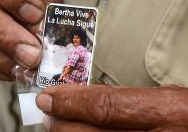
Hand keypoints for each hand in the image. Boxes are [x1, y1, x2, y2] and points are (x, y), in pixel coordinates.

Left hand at [36, 84, 187, 131]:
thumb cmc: (183, 116)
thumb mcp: (161, 99)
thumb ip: (122, 98)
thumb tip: (81, 97)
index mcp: (166, 112)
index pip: (104, 106)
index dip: (70, 102)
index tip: (48, 97)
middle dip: (62, 123)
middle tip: (47, 114)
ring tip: (56, 125)